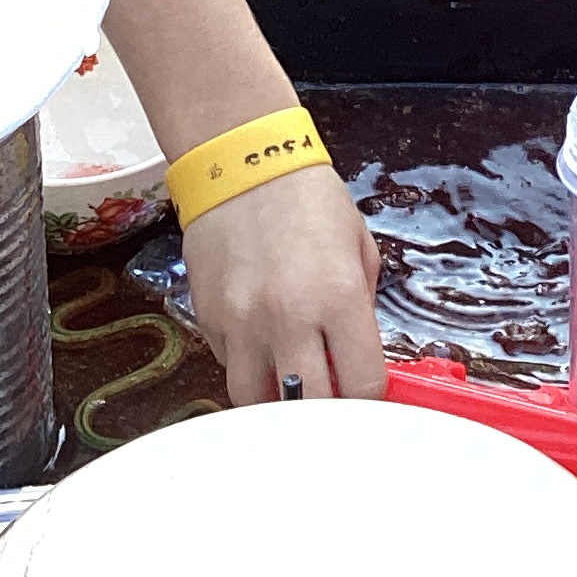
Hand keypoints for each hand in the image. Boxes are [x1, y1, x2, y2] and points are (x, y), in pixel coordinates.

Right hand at [178, 162, 387, 402]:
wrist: (241, 164)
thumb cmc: (306, 199)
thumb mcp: (357, 246)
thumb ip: (361, 306)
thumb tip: (358, 353)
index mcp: (338, 297)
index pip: (361, 385)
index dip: (368, 399)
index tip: (365, 394)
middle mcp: (287, 318)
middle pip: (308, 408)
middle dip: (325, 412)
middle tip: (330, 399)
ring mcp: (241, 323)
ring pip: (255, 401)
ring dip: (277, 401)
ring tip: (291, 384)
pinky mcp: (207, 320)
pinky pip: (229, 365)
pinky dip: (247, 366)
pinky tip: (260, 345)